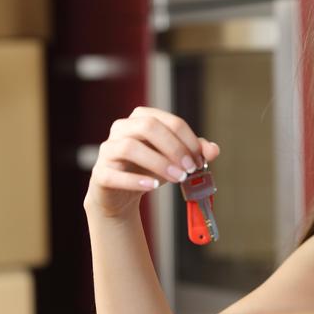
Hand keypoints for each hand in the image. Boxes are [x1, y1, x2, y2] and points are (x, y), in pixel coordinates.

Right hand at [84, 106, 219, 218]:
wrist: (121, 195)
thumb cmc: (149, 169)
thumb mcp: (175, 159)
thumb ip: (194, 152)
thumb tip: (214, 149)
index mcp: (142, 118)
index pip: (169, 121)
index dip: (188, 140)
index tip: (201, 160)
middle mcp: (122, 128)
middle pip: (148, 127)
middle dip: (174, 147)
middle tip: (190, 168)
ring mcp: (107, 150)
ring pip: (129, 147)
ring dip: (158, 163)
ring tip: (177, 178)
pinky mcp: (100, 173)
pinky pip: (113, 174)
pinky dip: (135, 180)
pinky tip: (153, 186)